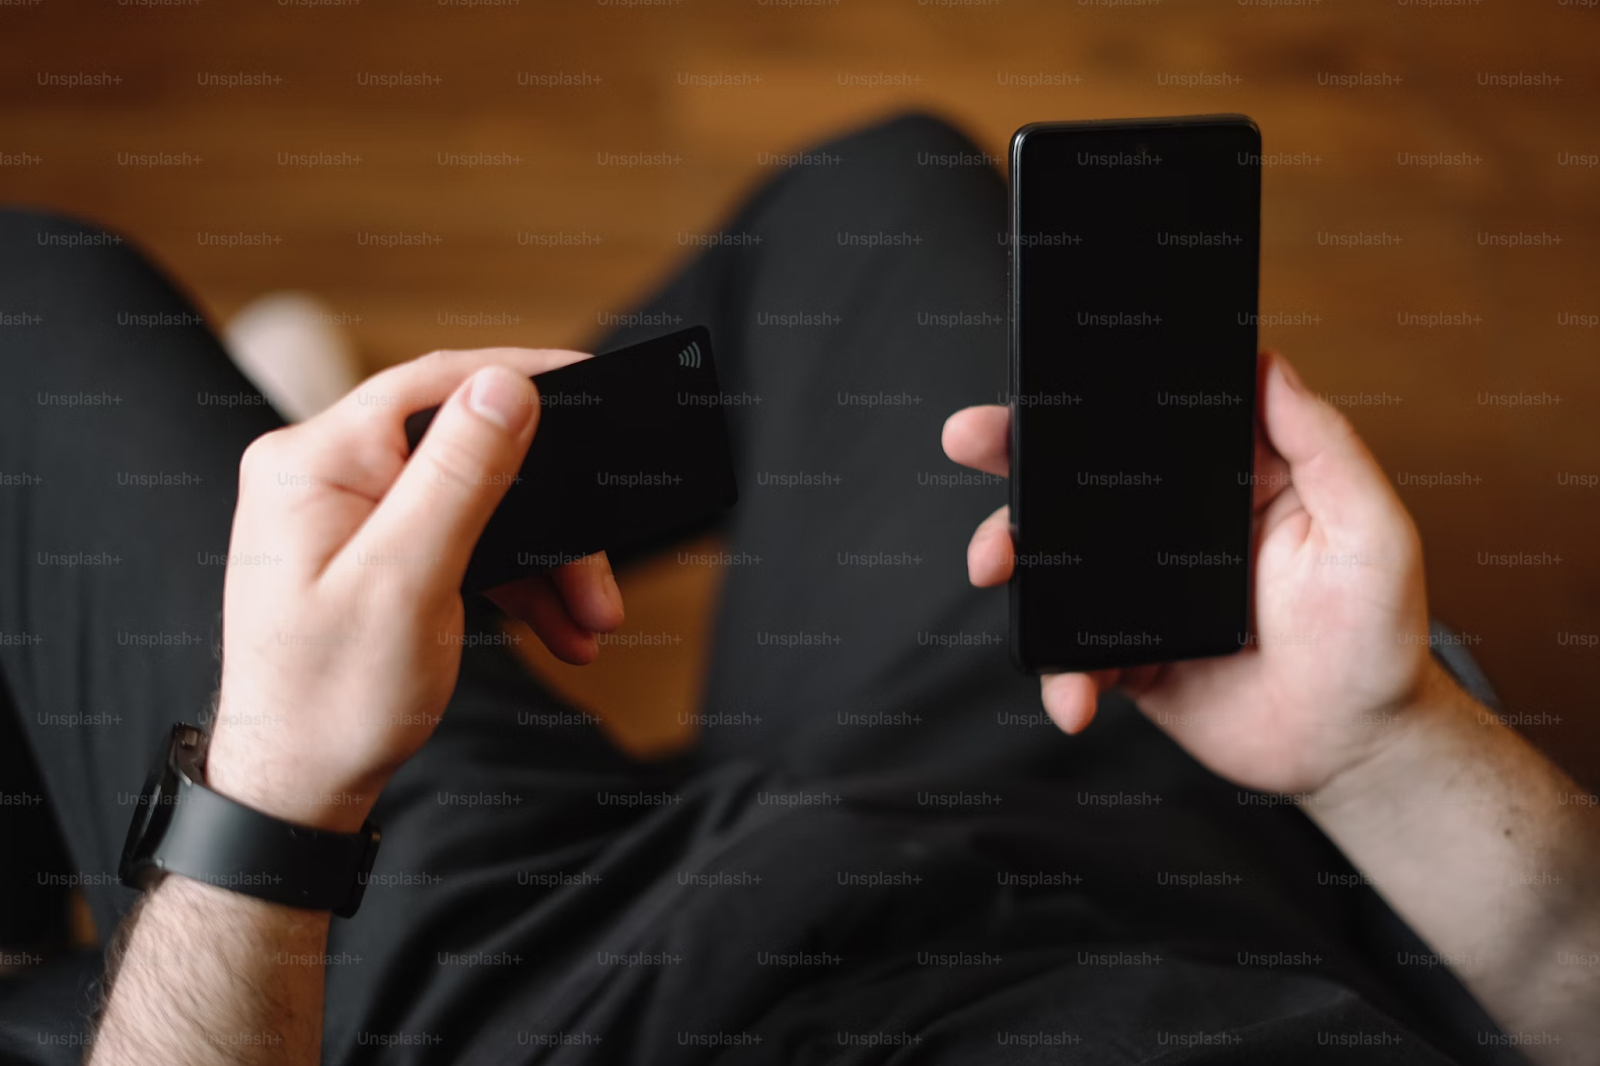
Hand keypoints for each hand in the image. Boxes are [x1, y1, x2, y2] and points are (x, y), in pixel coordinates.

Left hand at [204, 348, 625, 831]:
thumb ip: (460, 477)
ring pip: (477, 506)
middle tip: (600, 575)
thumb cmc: (331, 700)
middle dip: (546, 516)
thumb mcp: (406, 583)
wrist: (297, 792)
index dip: (518, 376)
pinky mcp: (371, 554)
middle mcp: (326, 476)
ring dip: (542, 561)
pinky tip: (558, 626)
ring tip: (590, 620)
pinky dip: (514, 581)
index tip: (590, 379)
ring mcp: (348, 516)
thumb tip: (506, 385)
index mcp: (315, 463)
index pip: (431, 384)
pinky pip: (461, 544)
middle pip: (468, 455)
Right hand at [942, 351, 1441, 796]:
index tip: (1042, 384)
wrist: (1357, 747)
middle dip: (1013, 459)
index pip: (1144, 430)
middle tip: (971, 441)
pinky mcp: (1129, 659)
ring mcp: (1142, 598)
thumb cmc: (1378, 637)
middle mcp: (1174, 536)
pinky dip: (1061, 677)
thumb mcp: (1371, 526)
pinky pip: (1073, 656)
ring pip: (1055, 569)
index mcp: (1225, 486)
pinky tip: (1075, 695)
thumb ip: (1324, 446)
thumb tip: (1270, 366)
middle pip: (1077, 488)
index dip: (1088, 404)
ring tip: (995, 570)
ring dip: (1011, 565)